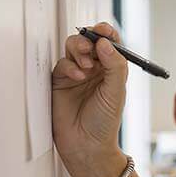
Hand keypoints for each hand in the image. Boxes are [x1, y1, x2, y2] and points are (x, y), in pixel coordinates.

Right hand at [52, 22, 128, 176]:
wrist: (87, 145)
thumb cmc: (105, 122)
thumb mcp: (116, 92)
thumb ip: (114, 66)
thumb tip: (105, 43)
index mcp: (111, 68)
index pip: (109, 43)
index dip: (106, 33)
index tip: (104, 31)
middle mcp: (94, 69)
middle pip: (89, 41)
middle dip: (89, 39)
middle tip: (91, 47)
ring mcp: (76, 74)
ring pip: (73, 49)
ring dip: (79, 50)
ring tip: (86, 65)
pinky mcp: (60, 82)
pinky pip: (62, 64)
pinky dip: (69, 65)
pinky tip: (78, 75)